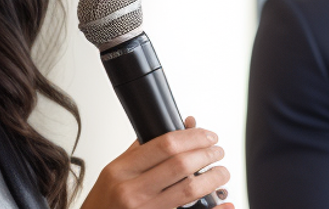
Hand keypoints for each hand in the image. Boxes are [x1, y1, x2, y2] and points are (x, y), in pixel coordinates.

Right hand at [81, 117, 233, 208]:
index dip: (193, 137)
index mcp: (121, 170)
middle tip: (218, 151)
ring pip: (189, 190)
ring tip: (221, 172)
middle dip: (207, 155)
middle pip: (180, 165)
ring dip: (212, 179)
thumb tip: (181, 128)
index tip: (208, 135)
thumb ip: (144, 149)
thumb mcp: (116, 170)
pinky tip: (223, 203)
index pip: (165, 145)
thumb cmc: (105, 200)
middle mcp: (132, 191)